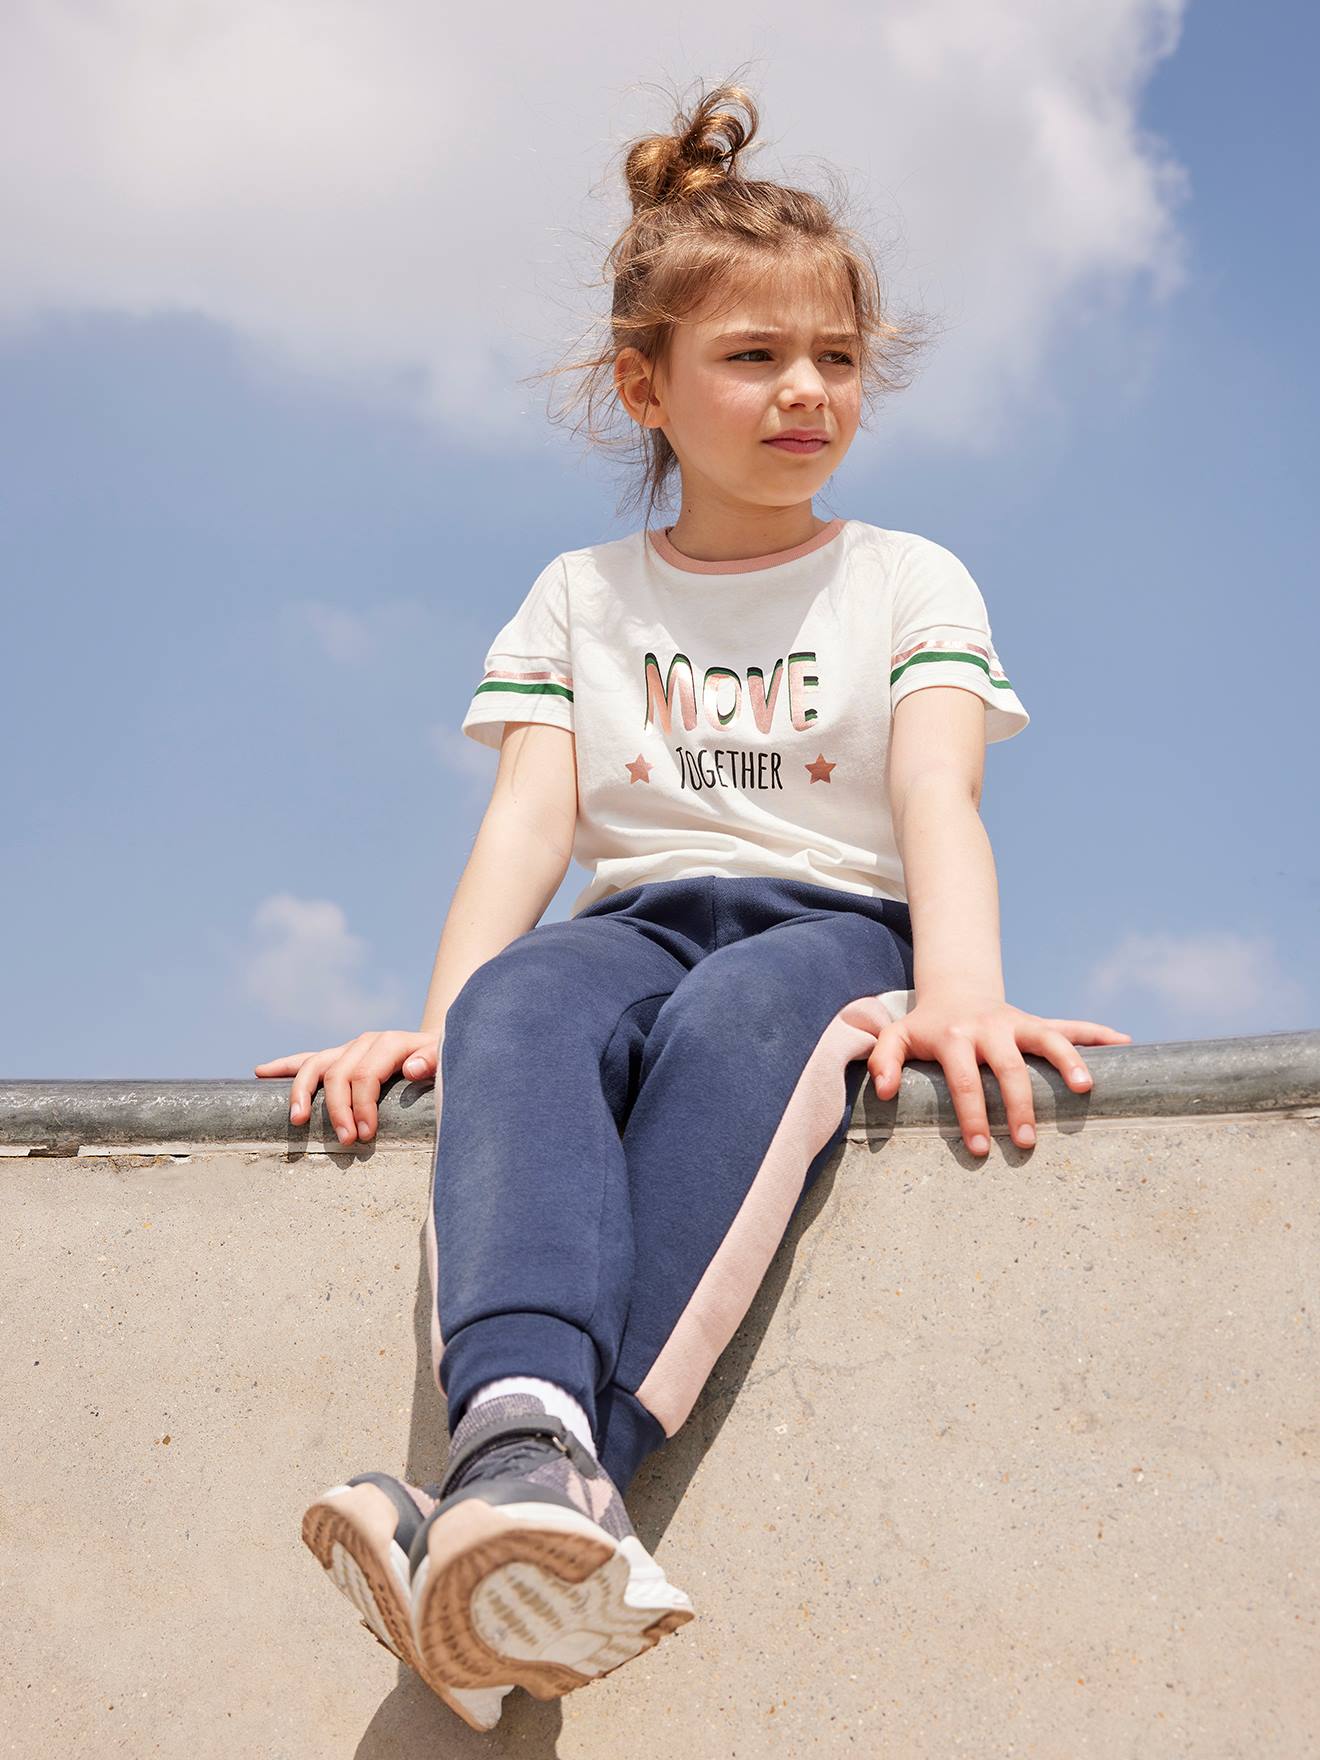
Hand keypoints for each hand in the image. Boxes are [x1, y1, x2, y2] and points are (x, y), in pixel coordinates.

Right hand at [253, 1030, 439, 1144]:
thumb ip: (434, 1061)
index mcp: (389, 1043)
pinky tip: (260, 1072)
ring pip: (316, 1065)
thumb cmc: (444, 1061)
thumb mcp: (447, 1060)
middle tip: (347, 1141)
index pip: (365, 1075)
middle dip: (338, 1110)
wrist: (442, 1048)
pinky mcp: (341, 1056)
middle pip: (338, 1074)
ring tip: (295, 1119)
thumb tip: (413, 1068)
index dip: (362, 1106)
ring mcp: (350, 1049)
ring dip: (301, 1091)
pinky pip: (308, 1060)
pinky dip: (285, 1066)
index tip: (365, 1135)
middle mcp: (365, 1043)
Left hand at [868, 988, 1130, 1155]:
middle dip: (1019, 1105)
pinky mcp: (1038, 1022)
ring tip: (1086, 1089)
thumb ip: (883, 1061)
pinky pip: (1073, 1026)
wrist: (955, 991)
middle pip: (1009, 1067)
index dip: (971, 1115)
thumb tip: (884, 1091)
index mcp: (955, 1037)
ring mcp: (1019, 1023)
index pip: (964, 1080)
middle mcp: (990, 1028)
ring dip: (1069, 1060)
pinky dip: (1099, 1033)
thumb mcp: (897, 1038)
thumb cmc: (926, 1028)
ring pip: (1049, 1038)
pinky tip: (1125, 1043)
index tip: (979, 1149)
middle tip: (1026, 1142)